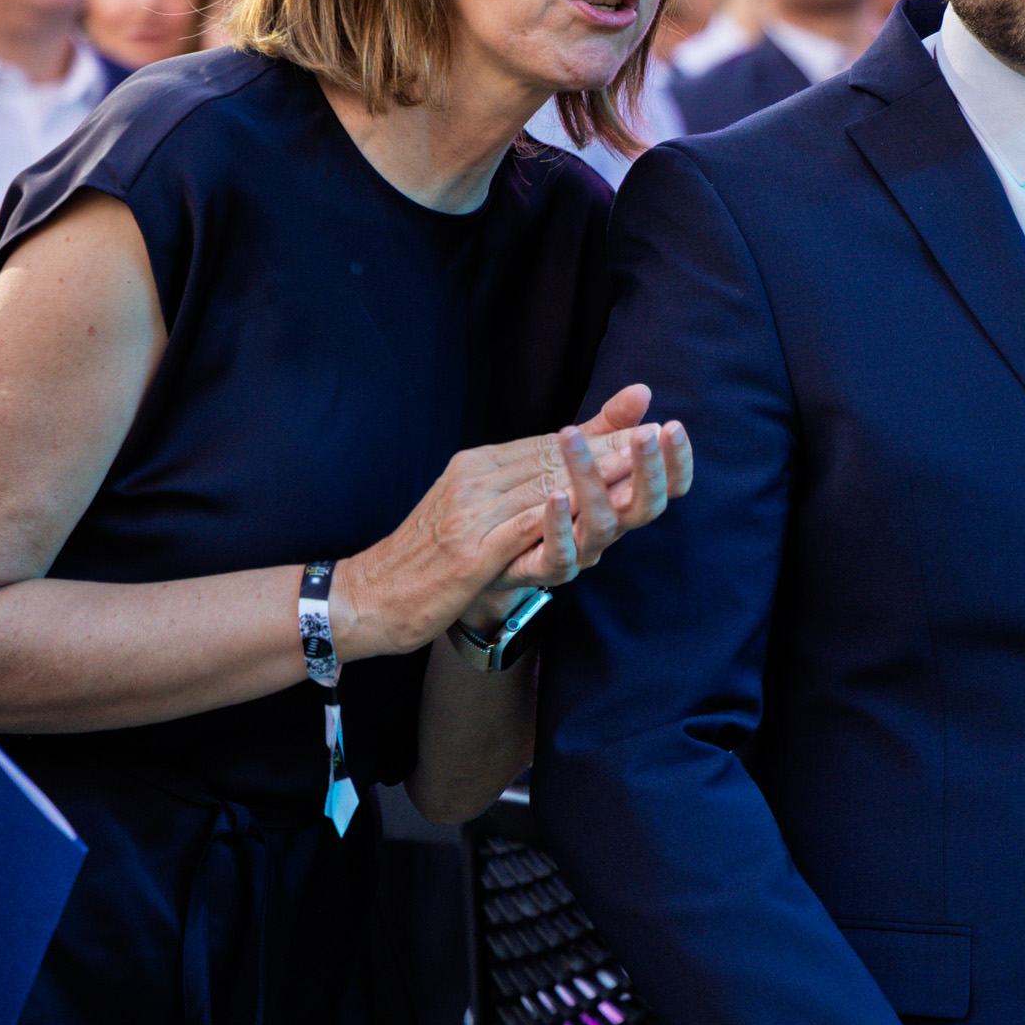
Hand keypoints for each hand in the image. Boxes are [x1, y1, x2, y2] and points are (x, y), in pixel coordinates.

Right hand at [330, 384, 691, 658]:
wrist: (368, 597)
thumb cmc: (429, 560)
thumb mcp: (474, 512)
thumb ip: (524, 485)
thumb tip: (570, 460)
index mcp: (476, 467)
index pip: (546, 445)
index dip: (598, 436)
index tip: (645, 427)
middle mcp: (473, 482)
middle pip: (551, 459)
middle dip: (607, 448)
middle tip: (657, 437)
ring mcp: (469, 516)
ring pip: (541, 487)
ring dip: (594, 474)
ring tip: (637, 463)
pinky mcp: (467, 554)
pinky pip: (516, 530)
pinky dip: (551, 517)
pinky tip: (581, 506)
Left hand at [466, 383, 692, 615]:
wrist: (502, 551)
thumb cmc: (551, 499)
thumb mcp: (582, 457)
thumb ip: (611, 427)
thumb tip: (642, 390)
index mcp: (626, 500)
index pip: (668, 486)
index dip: (677, 462)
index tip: (674, 427)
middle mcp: (613, 527)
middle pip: (646, 507)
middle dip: (649, 471)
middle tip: (647, 434)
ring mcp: (583, 551)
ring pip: (601, 524)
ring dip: (592, 482)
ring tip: (573, 437)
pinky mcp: (548, 569)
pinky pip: (560, 554)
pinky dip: (558, 525)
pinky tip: (553, 494)